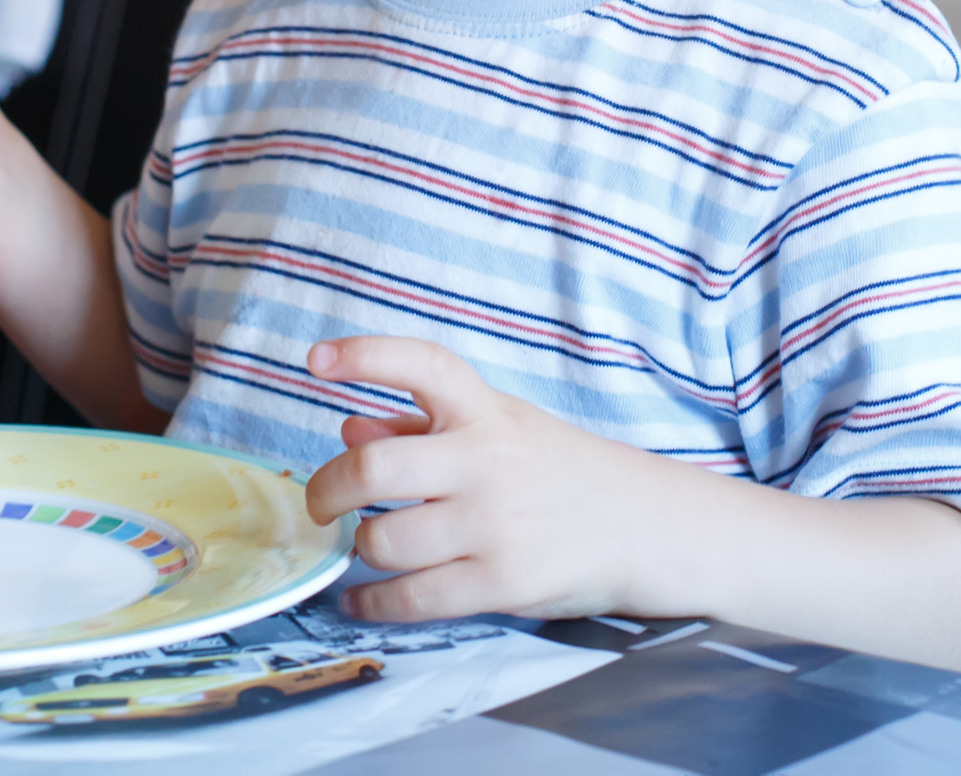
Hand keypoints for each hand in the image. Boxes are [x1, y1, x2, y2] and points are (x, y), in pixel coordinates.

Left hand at [303, 335, 680, 623]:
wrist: (644, 526)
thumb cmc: (559, 471)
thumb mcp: (499, 430)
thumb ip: (422, 427)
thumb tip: (348, 429)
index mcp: (487, 411)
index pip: (421, 365)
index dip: (365, 356)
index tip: (317, 360)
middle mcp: (487, 461)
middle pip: (375, 468)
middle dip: (327, 490)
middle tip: (320, 504)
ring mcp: (495, 525)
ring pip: (383, 541)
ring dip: (362, 548)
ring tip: (367, 548)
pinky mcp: (503, 584)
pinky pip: (412, 599)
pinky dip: (372, 603)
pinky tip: (362, 599)